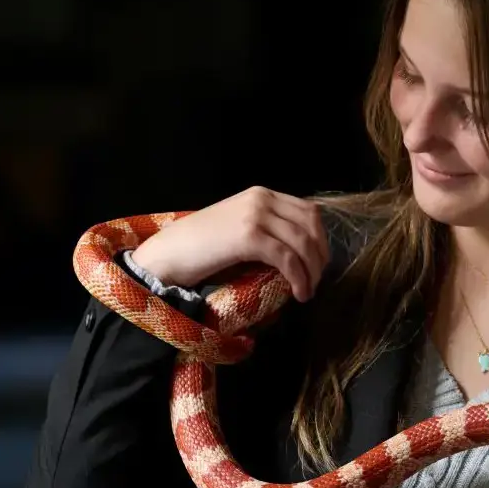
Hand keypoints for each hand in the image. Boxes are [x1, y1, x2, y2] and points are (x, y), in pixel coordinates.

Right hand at [129, 186, 329, 300]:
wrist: (168, 253)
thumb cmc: (199, 247)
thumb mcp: (237, 228)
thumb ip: (265, 230)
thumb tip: (297, 254)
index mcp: (261, 195)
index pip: (307, 211)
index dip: (320, 239)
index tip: (319, 264)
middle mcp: (261, 199)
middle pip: (310, 225)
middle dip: (320, 256)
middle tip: (316, 281)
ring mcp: (255, 215)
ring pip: (302, 243)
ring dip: (311, 271)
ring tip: (307, 292)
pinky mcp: (249, 236)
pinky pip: (287, 258)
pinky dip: (298, 277)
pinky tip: (297, 293)